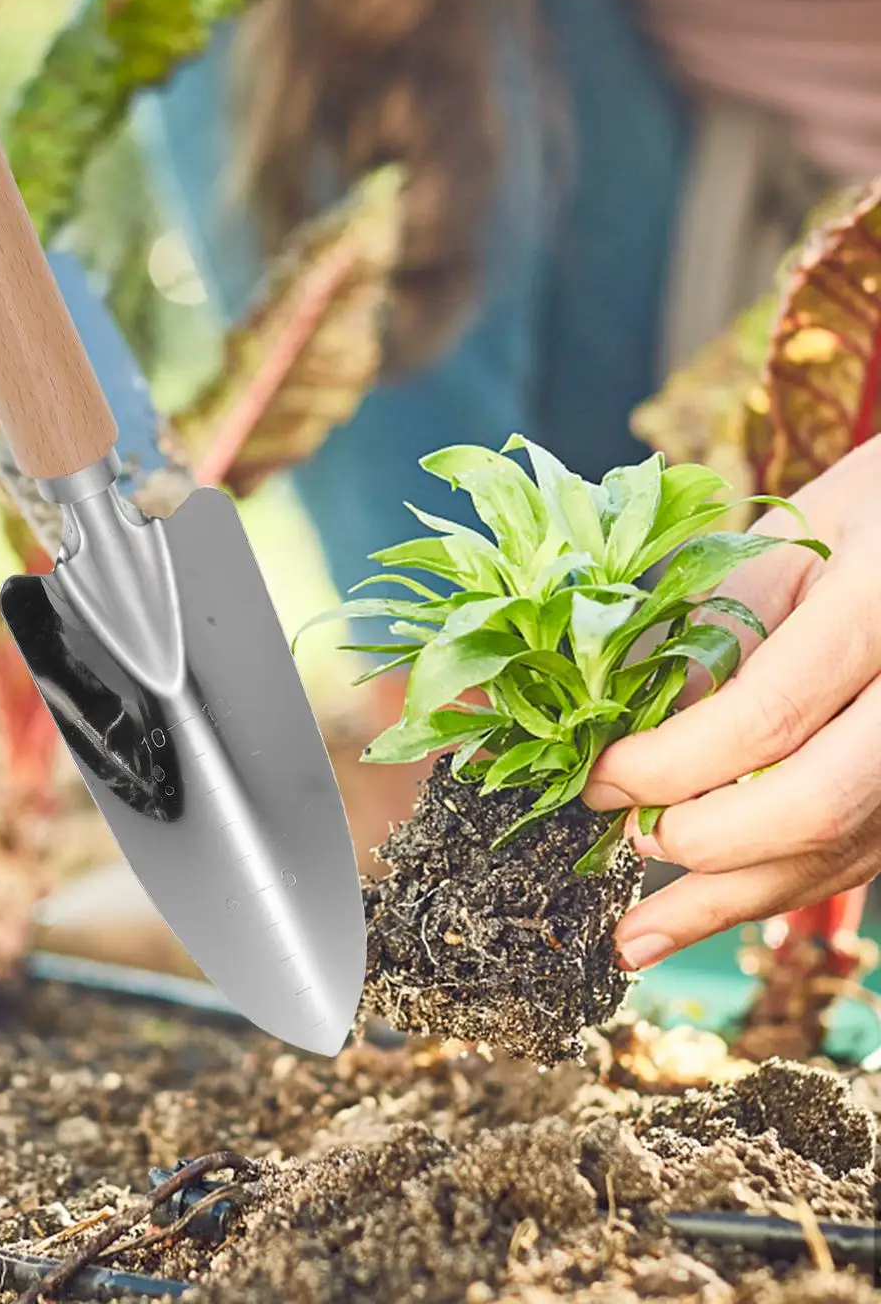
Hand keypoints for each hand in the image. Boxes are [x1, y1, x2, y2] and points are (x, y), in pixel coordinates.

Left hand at [582, 436, 880, 970]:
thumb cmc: (869, 510)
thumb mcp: (779, 549)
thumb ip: (706, 638)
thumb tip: (608, 725)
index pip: (766, 718)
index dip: (668, 763)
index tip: (595, 777)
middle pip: (817, 805)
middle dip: (703, 838)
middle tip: (621, 838)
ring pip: (844, 851)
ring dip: (732, 898)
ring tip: (636, 937)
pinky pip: (859, 852)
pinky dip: (779, 884)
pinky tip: (709, 909)